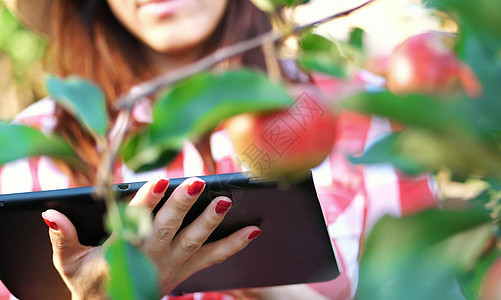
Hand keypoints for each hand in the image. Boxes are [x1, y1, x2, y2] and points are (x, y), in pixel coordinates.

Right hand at [41, 177, 261, 298]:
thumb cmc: (90, 281)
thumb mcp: (69, 262)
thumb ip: (62, 237)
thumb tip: (51, 214)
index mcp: (123, 248)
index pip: (134, 220)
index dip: (147, 199)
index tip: (160, 179)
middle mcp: (152, 255)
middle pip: (168, 226)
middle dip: (183, 204)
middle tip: (198, 182)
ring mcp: (173, 263)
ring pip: (194, 241)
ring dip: (211, 222)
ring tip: (227, 202)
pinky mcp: (188, 269)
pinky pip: (214, 258)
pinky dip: (235, 245)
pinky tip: (255, 230)